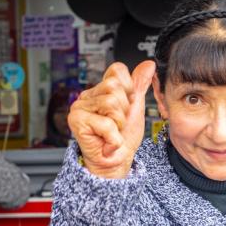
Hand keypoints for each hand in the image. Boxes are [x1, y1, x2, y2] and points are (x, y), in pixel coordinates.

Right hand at [68, 61, 155, 178]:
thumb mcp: (136, 107)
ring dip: (119, 123)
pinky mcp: (77, 121)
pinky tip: (108, 141)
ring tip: (112, 131)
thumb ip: (139, 85)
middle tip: (118, 123)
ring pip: (111, 103)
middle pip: (114, 86)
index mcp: (101, 90)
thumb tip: (149, 64)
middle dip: (124, 109)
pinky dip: (114, 137)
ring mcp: (80, 107)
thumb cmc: (124, 136)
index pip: (117, 70)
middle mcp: (88, 96)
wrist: (117, 161)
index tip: (126, 106)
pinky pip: (106, 123)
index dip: (128, 89)